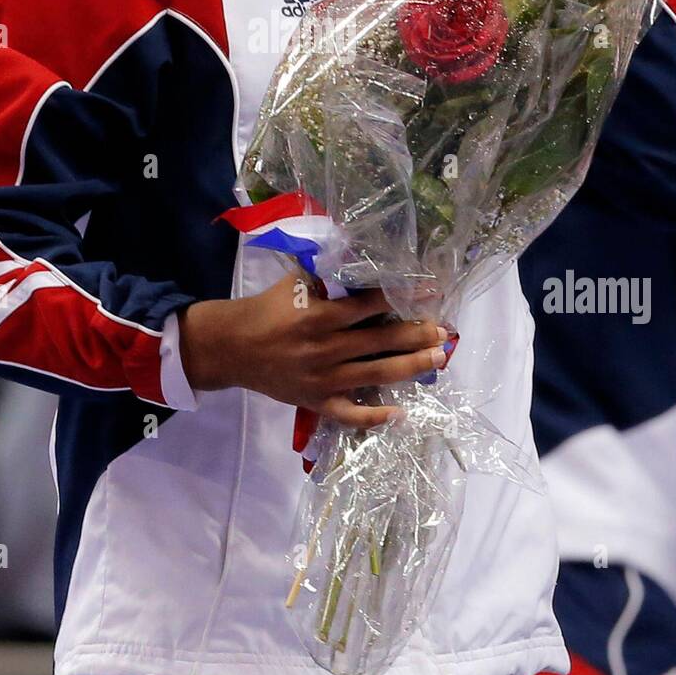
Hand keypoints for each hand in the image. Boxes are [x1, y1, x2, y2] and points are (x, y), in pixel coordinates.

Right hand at [179, 273, 448, 428]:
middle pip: (381, 342)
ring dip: (410, 367)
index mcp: (320, 316)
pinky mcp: (316, 401)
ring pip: (375, 375)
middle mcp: (325, 349)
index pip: (370, 305)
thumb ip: (327, 275)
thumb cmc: (268, 309)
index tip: (430, 292)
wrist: (232, 347)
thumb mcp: (295, 283)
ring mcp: (322, 380)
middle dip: (416, 335)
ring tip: (436, 359)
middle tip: (443, 330)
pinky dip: (374, 418)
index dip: (401, 297)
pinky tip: (400, 414)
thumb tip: (361, 257)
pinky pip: (349, 415)